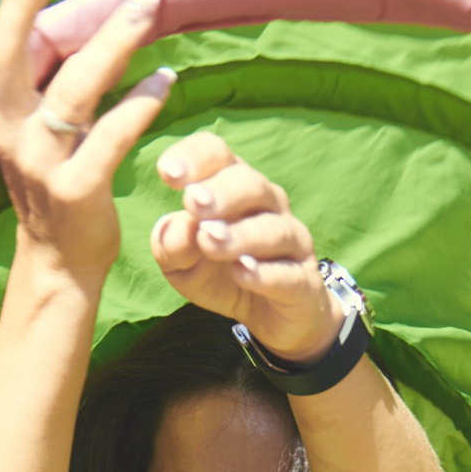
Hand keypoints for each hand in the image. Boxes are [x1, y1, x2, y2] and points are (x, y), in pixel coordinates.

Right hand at [0, 0, 175, 279]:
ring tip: (146, 0)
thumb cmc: (52, 182)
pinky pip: (112, 139)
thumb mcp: (30, 124)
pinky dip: (141, 105)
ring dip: (113, 41)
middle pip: (6, 53)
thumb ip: (32, 75)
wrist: (59, 265)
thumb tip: (40, 9)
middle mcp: (7, 129)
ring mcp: (40, 161)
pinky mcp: (76, 190)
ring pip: (74, 90)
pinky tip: (167, 79)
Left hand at [148, 133, 341, 362]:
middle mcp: (267, 206)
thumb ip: (170, 245)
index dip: (194, 158)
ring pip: (272, 229)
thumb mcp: (181, 265)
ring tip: (210, 239)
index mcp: (233, 188)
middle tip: (193, 202)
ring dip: (240, 234)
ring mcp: (291, 243)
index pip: (217, 155)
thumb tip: (172, 227)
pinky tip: (241, 272)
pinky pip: (288, 275)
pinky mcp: (304, 284)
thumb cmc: (220, 275)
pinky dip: (265, 273)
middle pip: (250, 184)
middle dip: (221, 192)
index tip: (167, 173)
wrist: (269, 316)